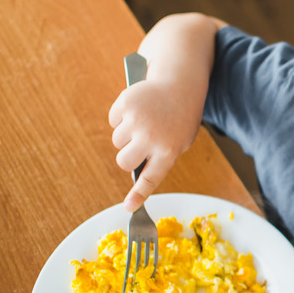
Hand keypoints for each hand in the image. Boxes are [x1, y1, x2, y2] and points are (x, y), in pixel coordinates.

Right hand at [108, 78, 201, 210]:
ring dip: (126, 135)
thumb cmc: (180, 118)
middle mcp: (152, 137)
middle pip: (124, 162)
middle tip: (138, 147)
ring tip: (144, 122)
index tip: (129, 207)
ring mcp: (137, 120)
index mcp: (169, 150)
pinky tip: (138, 110)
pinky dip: (121, 117)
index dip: (139, 194)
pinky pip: (113, 121)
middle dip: (127, 157)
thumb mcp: (180, 141)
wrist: (180, 85)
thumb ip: (160, 157)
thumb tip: (135, 173)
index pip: (150, 178)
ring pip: (117, 141)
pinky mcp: (126, 103)